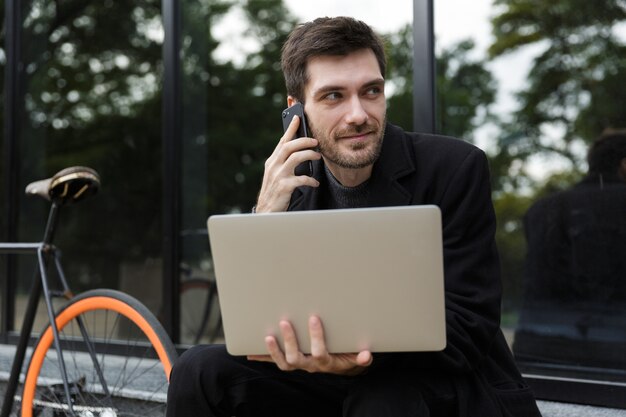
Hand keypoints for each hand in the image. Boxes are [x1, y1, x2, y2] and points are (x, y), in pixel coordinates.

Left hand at [248, 315, 372, 374]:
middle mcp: (310, 365)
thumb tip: (367, 354)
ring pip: (284, 362)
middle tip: (285, 322)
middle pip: (297, 358)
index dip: (316, 337)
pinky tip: (250, 351)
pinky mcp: (291, 361)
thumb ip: (362, 356)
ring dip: (274, 351)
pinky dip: (263, 356)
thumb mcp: (356, 356)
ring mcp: (300, 364)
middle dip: (290, 341)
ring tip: (268, 336)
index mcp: (326, 362)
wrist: (341, 366)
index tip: (314, 318)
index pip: (320, 352)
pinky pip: (276, 361)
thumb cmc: (347, 355)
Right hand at [255, 116, 320, 212]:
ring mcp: (278, 176)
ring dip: (309, 155)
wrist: (266, 212)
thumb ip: (284, 163)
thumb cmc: (275, 192)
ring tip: (318, 157)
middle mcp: (273, 166)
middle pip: (289, 146)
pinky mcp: (284, 187)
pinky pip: (301, 179)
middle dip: (303, 141)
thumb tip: (298, 151)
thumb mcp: (276, 175)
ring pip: (295, 158)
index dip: (290, 129)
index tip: (297, 118)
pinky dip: (310, 180)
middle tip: (315, 141)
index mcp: (272, 161)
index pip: (282, 141)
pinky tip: (315, 183)